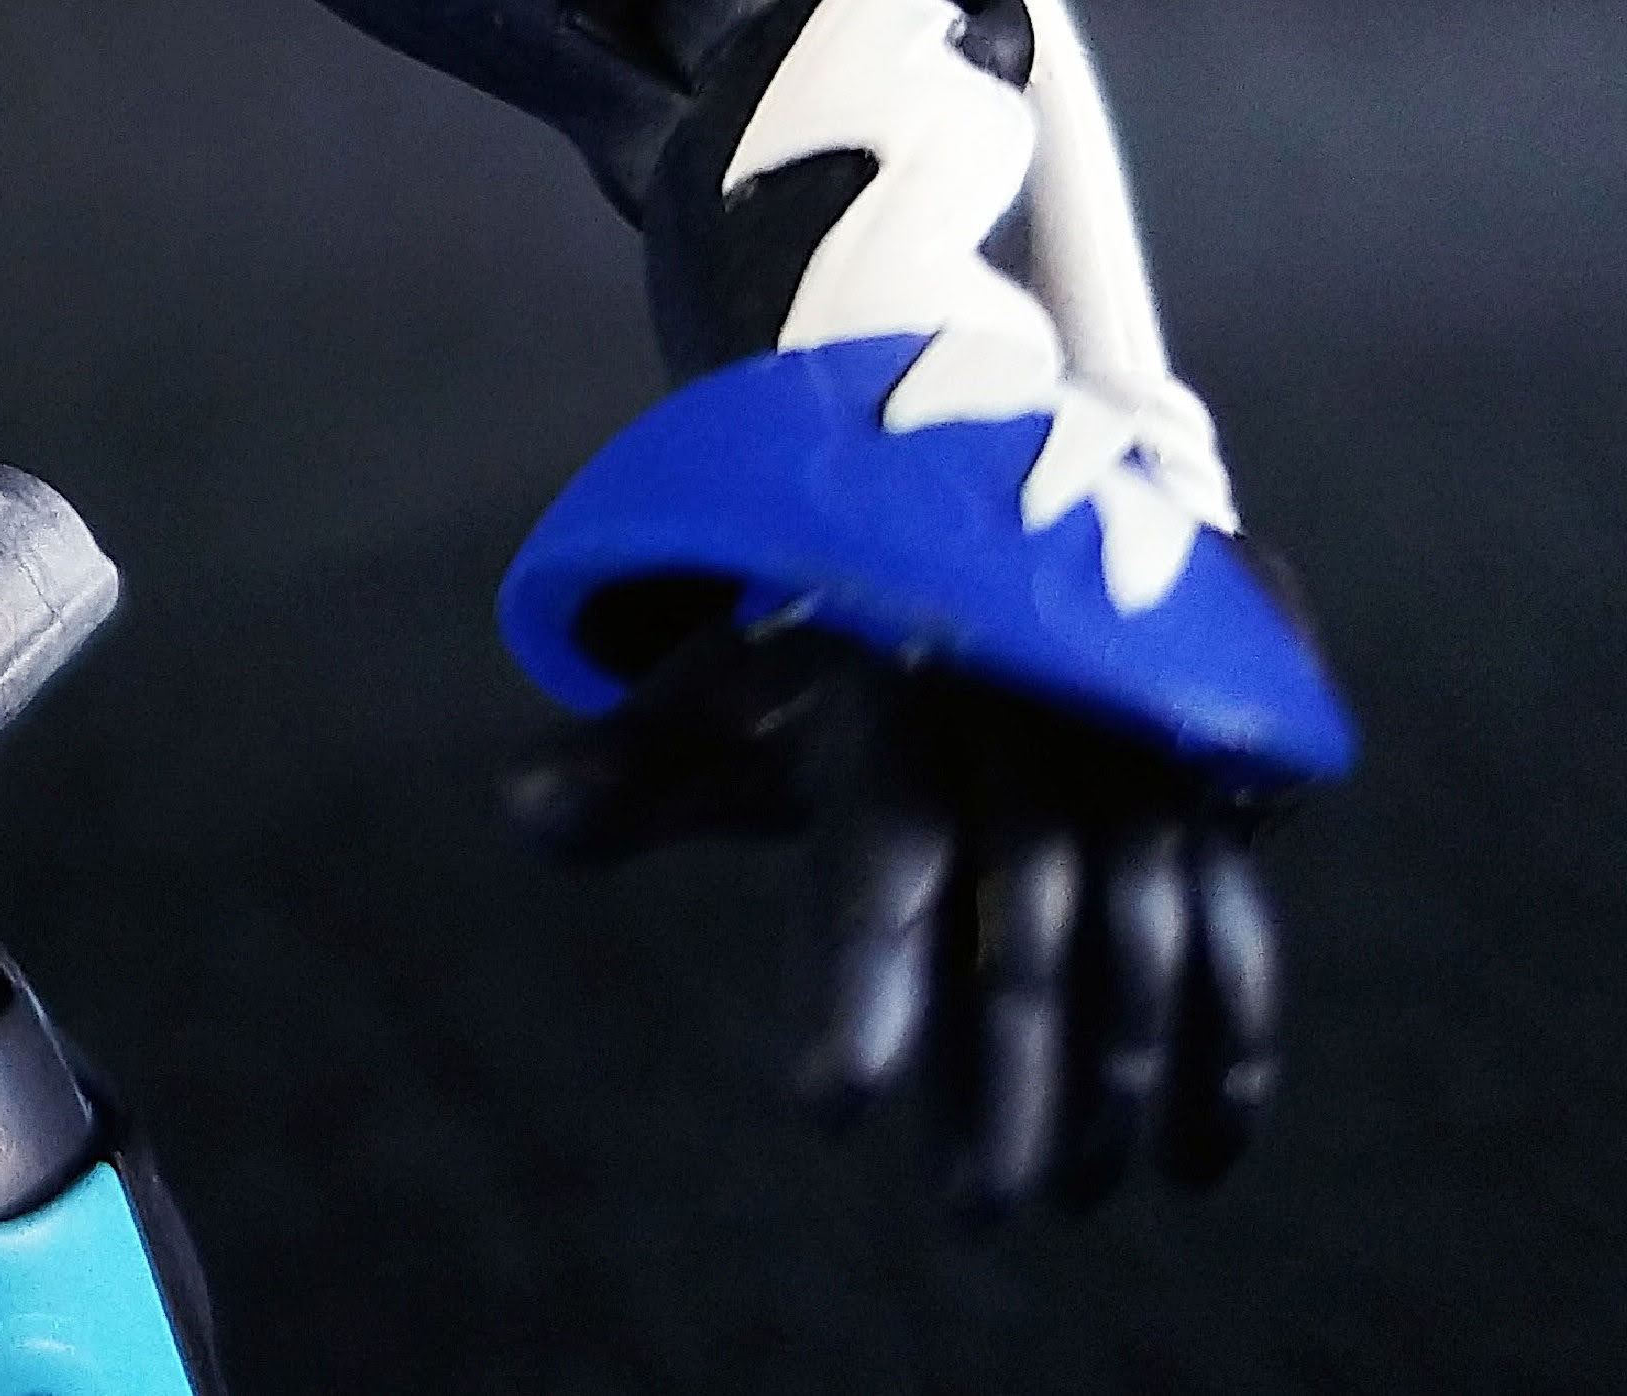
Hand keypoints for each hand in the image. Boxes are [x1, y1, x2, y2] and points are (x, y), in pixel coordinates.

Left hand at [506, 614, 1285, 1215]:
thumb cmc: (817, 647)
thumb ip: (632, 763)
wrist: (968, 542)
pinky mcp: (1201, 808)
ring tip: (1069, 1204)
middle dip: (1003, 1089)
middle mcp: (1022, 740)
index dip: (859, 990)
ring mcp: (1125, 774)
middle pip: (1019, 938)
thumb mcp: (723, 688)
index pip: (880, 866)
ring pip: (1142, 953)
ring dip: (1118, 1095)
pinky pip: (1233, 934)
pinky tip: (1197, 1164)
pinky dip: (1230, 1051)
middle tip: (970, 1215)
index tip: (828, 1108)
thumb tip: (524, 807)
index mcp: (894, 713)